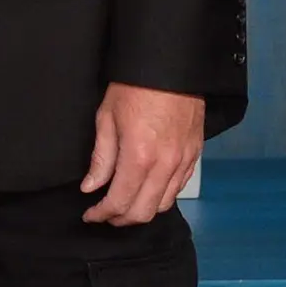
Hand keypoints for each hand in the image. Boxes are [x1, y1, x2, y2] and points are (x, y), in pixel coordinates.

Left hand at [81, 83, 204, 225]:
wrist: (171, 67)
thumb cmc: (136, 87)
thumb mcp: (106, 119)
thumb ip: (101, 159)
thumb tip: (90, 187)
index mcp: (139, 157)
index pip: (119, 202)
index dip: (101, 214)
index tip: (90, 215)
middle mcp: (165, 164)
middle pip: (144, 212)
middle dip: (120, 219)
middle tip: (104, 215)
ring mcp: (184, 161)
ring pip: (164, 204)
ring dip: (142, 211)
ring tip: (124, 205)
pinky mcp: (195, 155)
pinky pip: (179, 187)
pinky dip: (161, 196)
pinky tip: (146, 190)